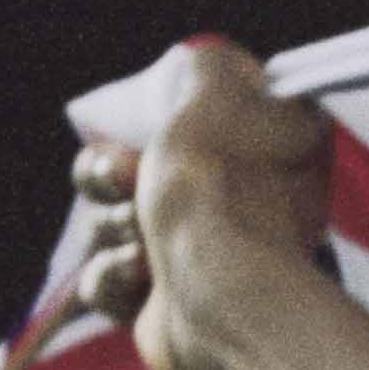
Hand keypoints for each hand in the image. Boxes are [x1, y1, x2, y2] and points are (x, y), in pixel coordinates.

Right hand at [73, 37, 333, 369]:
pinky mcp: (163, 306)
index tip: (145, 123)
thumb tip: (205, 63)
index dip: (151, 117)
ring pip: (109, 223)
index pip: (186, 116)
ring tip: (144, 237)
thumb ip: (210, 64)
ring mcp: (199, 257)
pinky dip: (115, 275)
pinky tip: (143, 277)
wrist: (218, 293)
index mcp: (262, 149)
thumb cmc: (220, 186)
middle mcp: (238, 202)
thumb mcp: (221, 90)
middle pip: (128, 167)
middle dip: (111, 170)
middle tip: (129, 175)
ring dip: (115, 223)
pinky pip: (106, 278)